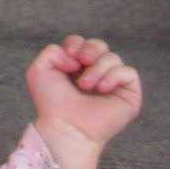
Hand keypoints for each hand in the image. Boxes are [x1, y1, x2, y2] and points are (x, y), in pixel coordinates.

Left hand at [26, 34, 142, 168]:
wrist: (65, 125)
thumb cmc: (52, 102)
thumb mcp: (40, 69)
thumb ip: (53, 50)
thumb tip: (78, 58)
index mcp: (76, 67)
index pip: (82, 42)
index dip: (76, 43)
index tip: (68, 56)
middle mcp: (96, 74)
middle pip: (100, 45)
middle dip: (90, 49)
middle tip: (81, 61)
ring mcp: (113, 84)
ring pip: (114, 57)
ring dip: (97, 68)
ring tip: (84, 85)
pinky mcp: (129, 95)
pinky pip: (129, 72)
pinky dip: (113, 76)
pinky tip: (101, 89)